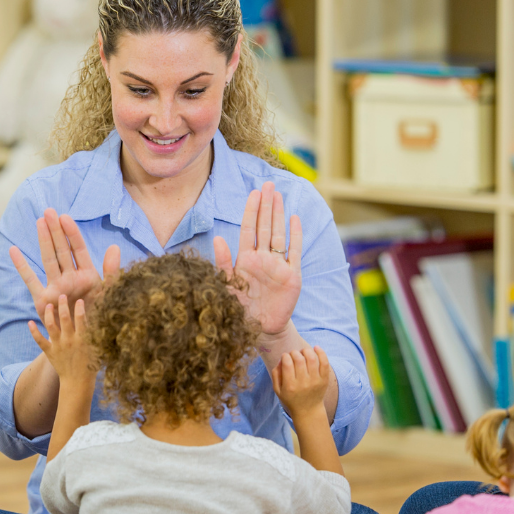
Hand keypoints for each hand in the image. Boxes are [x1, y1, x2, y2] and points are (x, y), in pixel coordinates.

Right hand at [11, 209, 120, 323]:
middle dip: (56, 230)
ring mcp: (55, 287)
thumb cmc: (100, 319)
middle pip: (61, 249)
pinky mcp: (43, 299)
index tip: (65, 217)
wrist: (86, 342)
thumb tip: (114, 247)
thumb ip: (112, 271)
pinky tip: (13, 250)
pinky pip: (31, 280)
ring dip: (44, 240)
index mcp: (87, 275)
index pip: (78, 249)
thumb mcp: (109, 295)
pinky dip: (22, 266)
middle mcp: (70, 278)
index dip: (72, 233)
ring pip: (49, 259)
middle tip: (49, 211)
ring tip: (39, 221)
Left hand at [29, 295, 96, 387]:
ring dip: (49, 314)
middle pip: (64, 318)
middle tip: (61, 296)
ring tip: (48, 306)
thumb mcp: (98, 350)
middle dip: (62, 305)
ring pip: (51, 326)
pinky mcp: (49, 352)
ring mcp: (58, 346)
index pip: (81, 318)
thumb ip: (97, 336)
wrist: (78, 383)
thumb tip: (102, 322)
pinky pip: (39, 340)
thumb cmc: (91, 367)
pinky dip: (34, 331)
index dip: (79, 308)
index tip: (79, 300)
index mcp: (82, 339)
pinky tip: (30, 322)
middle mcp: (69, 340)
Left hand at [214, 182, 301, 335]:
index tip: (254, 193)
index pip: (249, 229)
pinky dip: (295, 235)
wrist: (261, 329)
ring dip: (279, 214)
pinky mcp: (292, 275)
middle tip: (268, 184)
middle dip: (267, 205)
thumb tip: (218, 238)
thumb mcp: (228, 286)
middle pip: (265, 226)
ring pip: (279, 234)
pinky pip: (294, 251)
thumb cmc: (241, 309)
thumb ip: (223, 263)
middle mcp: (263, 258)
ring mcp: (278, 265)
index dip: (251, 211)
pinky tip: (294, 219)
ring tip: (279, 195)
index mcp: (245, 259)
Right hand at [271, 347, 329, 416]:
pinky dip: (321, 353)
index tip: (285, 357)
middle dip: (294, 352)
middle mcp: (303, 383)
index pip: (287, 363)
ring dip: (306, 350)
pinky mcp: (324, 380)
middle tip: (293, 354)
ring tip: (303, 352)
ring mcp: (315, 381)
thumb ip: (276, 374)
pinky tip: (316, 348)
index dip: (285, 355)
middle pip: (299, 359)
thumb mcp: (277, 390)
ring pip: (312, 358)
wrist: (308, 411)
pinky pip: (324, 363)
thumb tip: (281, 359)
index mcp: (290, 385)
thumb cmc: (291, 399)